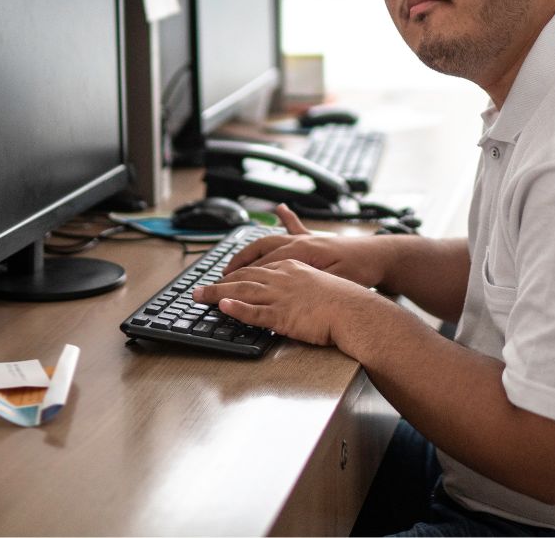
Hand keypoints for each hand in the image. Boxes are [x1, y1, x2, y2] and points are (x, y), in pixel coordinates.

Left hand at [192, 258, 383, 347]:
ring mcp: (282, 295)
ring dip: (218, 294)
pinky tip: (223, 307)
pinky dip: (237, 309)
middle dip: (218, 283)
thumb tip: (288, 238)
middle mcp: (282, 276)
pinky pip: (255, 311)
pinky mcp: (284, 315)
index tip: (220, 278)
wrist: (356, 309)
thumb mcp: (322, 269)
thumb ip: (303, 260)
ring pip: (243, 291)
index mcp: (291, 265)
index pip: (256, 266)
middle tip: (198, 290)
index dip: (235, 272)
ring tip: (199, 297)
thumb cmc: (343, 295)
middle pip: (243, 276)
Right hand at [223, 204, 394, 288]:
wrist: (381, 256)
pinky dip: (286, 218)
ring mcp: (308, 237)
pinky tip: (280, 209)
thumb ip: (309, 281)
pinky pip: (295, 226)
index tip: (227, 283)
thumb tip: (284, 283)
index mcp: (303, 251)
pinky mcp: (316, 238)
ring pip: (272, 239)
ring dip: (252, 248)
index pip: (265, 263)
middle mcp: (302, 240)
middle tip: (223, 274)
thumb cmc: (361, 271)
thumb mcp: (334, 282)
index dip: (244, 275)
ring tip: (236, 258)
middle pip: (262, 249)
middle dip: (241, 261)